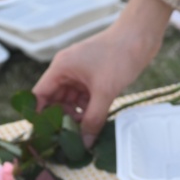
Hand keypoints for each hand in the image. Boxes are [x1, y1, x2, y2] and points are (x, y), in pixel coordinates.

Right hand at [32, 0, 172, 145]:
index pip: (40, 95)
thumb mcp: (105, 92)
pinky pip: (85, 99)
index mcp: (61, 68)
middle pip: (55, 101)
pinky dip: (88, 111)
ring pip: (71, 102)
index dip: (39, 115)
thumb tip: (85, 142)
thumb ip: (93, 119)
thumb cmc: (119, 56)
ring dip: (76, 117)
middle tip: (67, 141)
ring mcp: (81, 75)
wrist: (140, 38)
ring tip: (82, 136)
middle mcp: (67, 71)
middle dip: (61, 119)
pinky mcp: (94, 78)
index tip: (43, 135)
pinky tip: (94, 124)